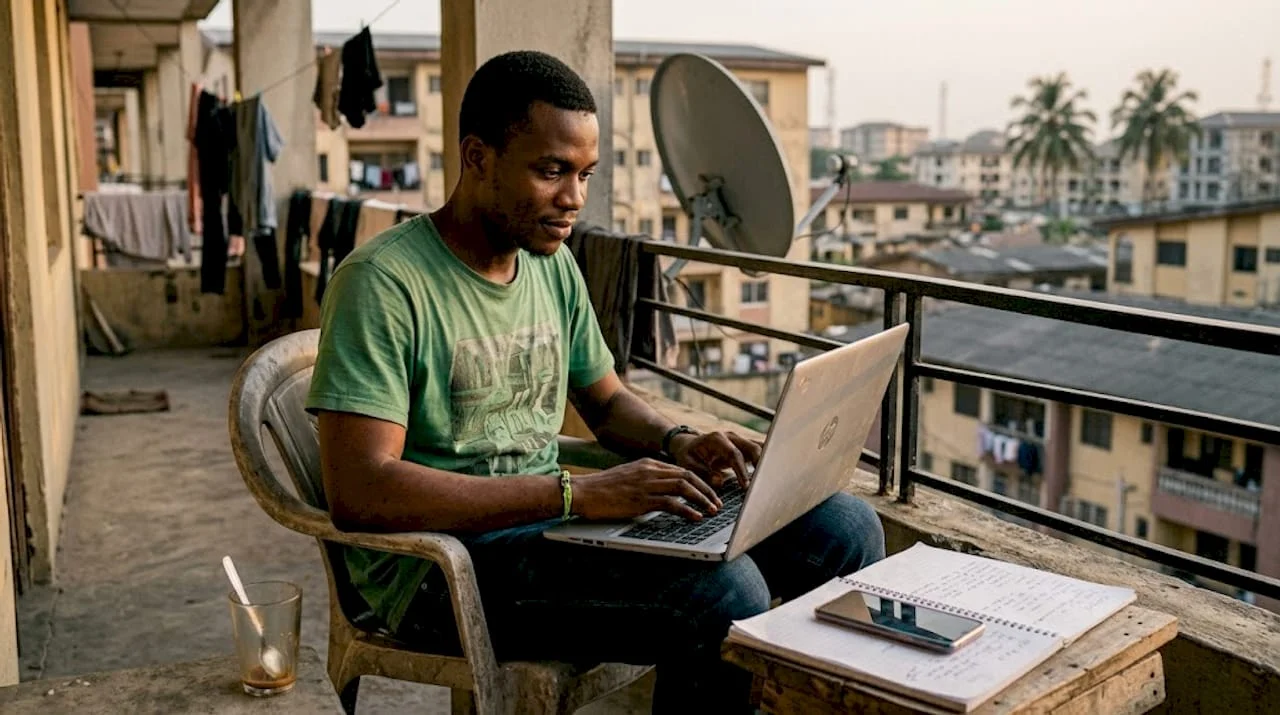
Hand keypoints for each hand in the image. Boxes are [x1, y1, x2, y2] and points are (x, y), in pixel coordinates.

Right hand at [572, 458, 721, 521]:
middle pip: (688, 476)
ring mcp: (646, 484)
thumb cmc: (603, 489)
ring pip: (683, 487)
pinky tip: (695, 517)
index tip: (710, 492)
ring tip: (712, 510)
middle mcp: (650, 471)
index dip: (700, 481)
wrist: (582, 492)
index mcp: (648, 464)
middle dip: (707, 489)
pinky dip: (687, 510)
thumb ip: (647, 481)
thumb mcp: (629, 478)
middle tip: (717, 502)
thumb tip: (664, 493)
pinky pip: (670, 503)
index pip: (682, 469)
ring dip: (702, 499)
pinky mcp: (641, 500)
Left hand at [669, 430, 762, 488]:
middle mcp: (731, 436)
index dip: (742, 470)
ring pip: (759, 449)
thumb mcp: (688, 464)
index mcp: (716, 438)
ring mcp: (740, 440)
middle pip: (752, 448)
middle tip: (763, 485)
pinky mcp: (744, 446)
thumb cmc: (689, 455)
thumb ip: (702, 472)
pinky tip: (770, 475)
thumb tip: (720, 481)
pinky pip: (759, 451)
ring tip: (770, 481)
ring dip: (766, 463)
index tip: (746, 486)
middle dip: (760, 466)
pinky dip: (765, 461)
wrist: (689, 445)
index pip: (734, 454)